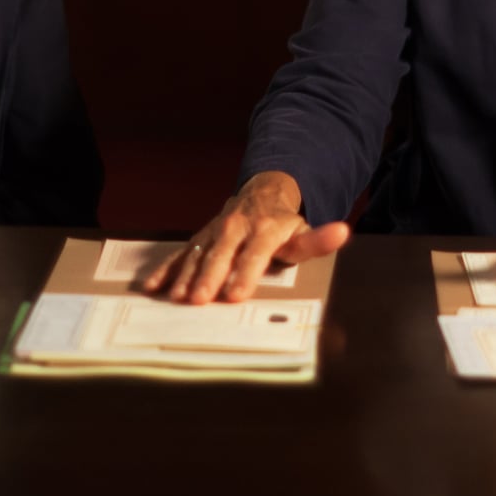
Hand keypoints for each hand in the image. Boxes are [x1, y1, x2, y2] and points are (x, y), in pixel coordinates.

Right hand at [143, 171, 351, 303]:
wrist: (261, 195)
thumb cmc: (284, 225)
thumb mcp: (303, 233)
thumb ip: (320, 240)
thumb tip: (342, 232)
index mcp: (264, 229)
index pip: (254, 255)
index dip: (244, 274)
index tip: (235, 295)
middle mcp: (236, 228)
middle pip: (221, 255)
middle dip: (210, 277)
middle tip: (200, 300)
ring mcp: (214, 231)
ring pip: (198, 254)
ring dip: (186, 276)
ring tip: (177, 297)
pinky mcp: (199, 236)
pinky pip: (180, 252)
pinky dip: (166, 268)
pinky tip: (153, 286)